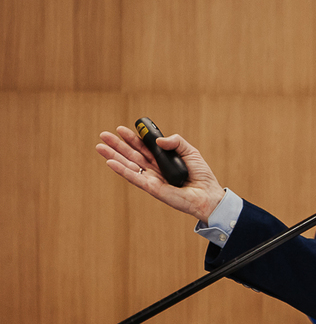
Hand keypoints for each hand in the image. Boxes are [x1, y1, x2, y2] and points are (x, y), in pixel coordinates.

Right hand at [97, 126, 225, 222]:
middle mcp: (154, 169)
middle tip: (103, 135)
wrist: (209, 195)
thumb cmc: (201, 175)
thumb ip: (176, 142)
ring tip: (100, 147)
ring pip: (129, 165)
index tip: (120, 129)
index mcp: (162, 160)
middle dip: (117, 145)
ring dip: (114, 156)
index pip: (143, 147)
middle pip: (132, 155)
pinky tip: (111, 163)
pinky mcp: (153, 189)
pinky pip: (135, 178)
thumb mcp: (190, 152)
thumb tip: (158, 140)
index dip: (132, 138)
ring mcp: (152, 179)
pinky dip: (122, 171)